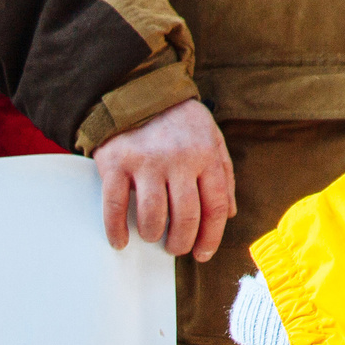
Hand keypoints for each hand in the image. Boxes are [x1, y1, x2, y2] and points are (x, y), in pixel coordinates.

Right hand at [92, 98, 234, 260]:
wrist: (137, 91)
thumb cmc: (178, 122)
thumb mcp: (211, 139)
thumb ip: (222, 175)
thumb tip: (228, 214)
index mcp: (205, 155)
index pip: (215, 207)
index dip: (210, 237)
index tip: (202, 253)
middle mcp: (178, 159)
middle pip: (185, 217)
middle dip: (181, 242)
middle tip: (175, 247)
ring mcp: (145, 162)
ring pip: (152, 216)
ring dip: (152, 235)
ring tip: (151, 235)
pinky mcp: (116, 164)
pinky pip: (116, 207)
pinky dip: (117, 231)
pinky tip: (120, 240)